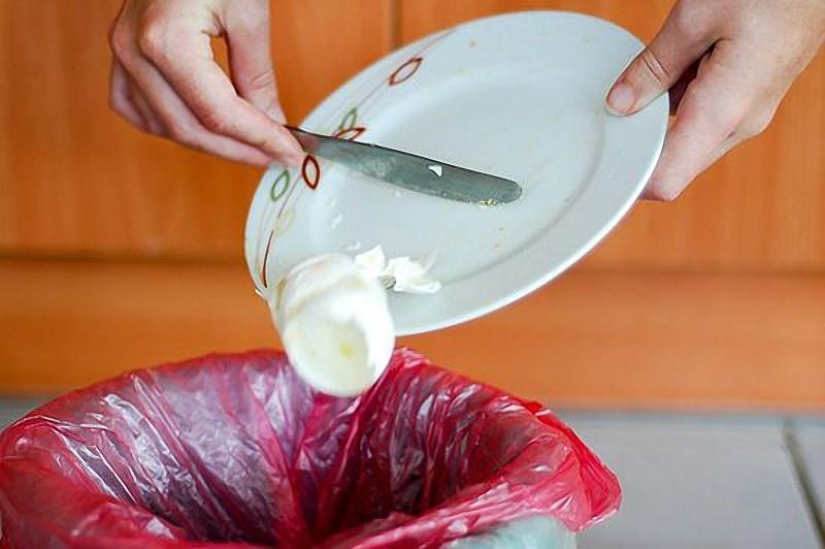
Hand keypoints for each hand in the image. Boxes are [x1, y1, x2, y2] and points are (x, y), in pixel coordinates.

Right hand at [109, 0, 302, 165]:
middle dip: (240, 150)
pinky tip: (201, 129)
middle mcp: (134, 51)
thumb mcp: (248, 14)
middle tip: (277, 157)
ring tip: (249, 146)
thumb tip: (274, 124)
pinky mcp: (120, 54)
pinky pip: (135, 108)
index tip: (291, 154)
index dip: (260, 140)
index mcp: (166, 40)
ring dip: (209, 144)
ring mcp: (121, 53)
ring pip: (164, 126)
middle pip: (191, 129)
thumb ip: (258, 77)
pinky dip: (169, 126)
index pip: (220, 114)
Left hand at [606, 0, 824, 200]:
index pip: (666, 181)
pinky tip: (669, 71)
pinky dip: (680, 103)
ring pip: (688, 140)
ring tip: (639, 86)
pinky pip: (704, 117)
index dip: (630, 183)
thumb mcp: (697, 18)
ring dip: (659, 122)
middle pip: (674, 165)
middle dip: (638, 149)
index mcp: (724, 113)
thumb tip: (619, 104)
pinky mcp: (750, 98)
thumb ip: (654, 67)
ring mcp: (749, 113)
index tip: (600, 172)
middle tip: (605, 126)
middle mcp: (740, 124)